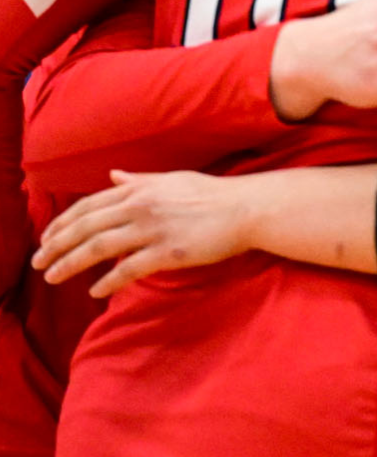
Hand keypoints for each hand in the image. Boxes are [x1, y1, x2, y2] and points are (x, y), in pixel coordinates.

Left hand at [31, 170, 251, 296]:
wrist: (247, 208)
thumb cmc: (212, 194)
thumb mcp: (172, 180)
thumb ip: (139, 180)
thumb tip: (113, 176)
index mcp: (139, 190)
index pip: (88, 206)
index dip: (62, 223)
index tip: (46, 239)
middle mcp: (141, 207)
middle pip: (86, 228)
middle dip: (56, 246)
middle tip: (38, 263)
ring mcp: (153, 230)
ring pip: (99, 248)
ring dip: (70, 264)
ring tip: (53, 277)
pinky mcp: (168, 253)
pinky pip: (128, 269)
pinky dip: (107, 281)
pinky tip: (94, 291)